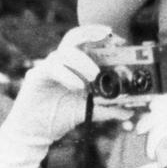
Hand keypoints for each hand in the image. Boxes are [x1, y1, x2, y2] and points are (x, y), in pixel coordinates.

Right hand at [5, 25, 111, 147]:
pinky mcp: (36, 76)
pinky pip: (53, 68)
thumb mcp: (89, 112)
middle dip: (91, 34)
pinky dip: (67, 74)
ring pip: (65, 52)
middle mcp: (61, 63)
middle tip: (110, 39)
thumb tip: (130, 111)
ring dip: (82, 61)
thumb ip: (108, 109)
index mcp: (74, 66)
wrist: (36, 134)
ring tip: (94, 75)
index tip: (120, 40)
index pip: (86, 42)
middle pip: (73, 37)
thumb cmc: (59, 118)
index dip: (101, 36)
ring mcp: (48, 68)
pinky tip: (78, 86)